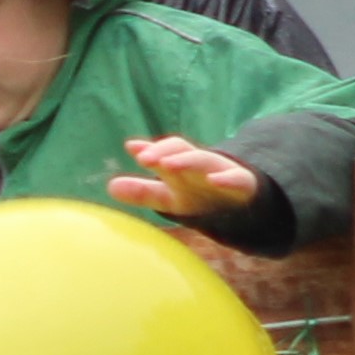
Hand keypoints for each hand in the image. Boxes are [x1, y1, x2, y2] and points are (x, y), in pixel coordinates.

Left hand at [107, 135, 259, 220]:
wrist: (244, 205)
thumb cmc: (201, 195)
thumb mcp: (170, 197)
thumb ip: (143, 192)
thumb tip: (111, 187)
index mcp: (183, 167)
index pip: (166, 153)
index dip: (151, 150)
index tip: (133, 149)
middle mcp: (201, 166)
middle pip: (184, 153)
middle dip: (165, 153)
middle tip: (145, 158)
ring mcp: (222, 173)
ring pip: (206, 161)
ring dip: (188, 160)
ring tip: (169, 164)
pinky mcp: (243, 186)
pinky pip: (237, 180)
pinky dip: (227, 179)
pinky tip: (215, 180)